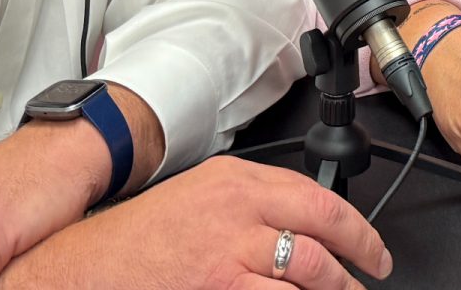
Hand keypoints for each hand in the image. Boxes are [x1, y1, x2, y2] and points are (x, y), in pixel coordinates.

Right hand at [0, 156, 391, 288]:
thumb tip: (300, 223)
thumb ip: (249, 203)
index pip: (318, 197)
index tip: (373, 248)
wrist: (87, 269)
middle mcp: (238, 213)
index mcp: (234, 182)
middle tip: (370, 276)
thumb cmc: (136, 241)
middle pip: (324, 234)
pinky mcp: (221, 289)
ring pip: (313, 276)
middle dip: (359, 262)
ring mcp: (231, 256)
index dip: (357, 228)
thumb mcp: (196, 196)